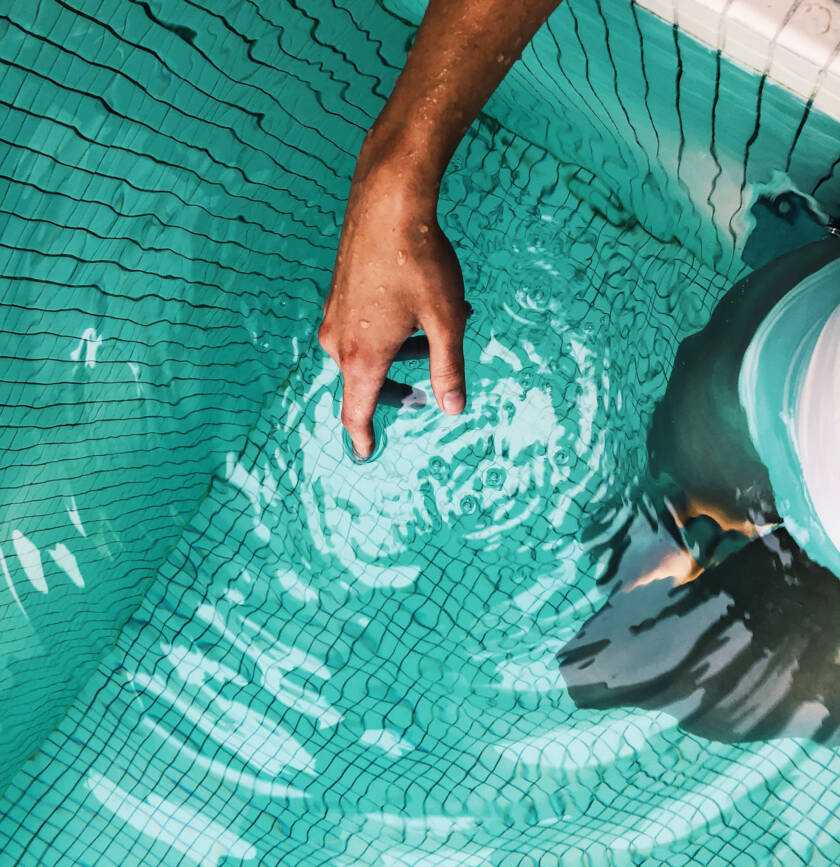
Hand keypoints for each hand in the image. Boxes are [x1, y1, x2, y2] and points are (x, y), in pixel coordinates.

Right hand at [318, 158, 467, 458]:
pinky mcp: (338, 293)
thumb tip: (453, 409)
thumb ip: (449, 369)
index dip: (363, 437)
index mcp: (363, 355)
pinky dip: (384, 332)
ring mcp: (334, 315)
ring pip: (362, 353)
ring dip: (396, 354)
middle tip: (423, 389)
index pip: (355, 413)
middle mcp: (339, 341)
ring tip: (436, 331)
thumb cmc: (419, 261)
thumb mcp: (445, 321)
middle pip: (362, 384)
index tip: (366, 454)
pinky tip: (415, 307)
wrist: (387, 201)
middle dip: (393, 390)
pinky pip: (358, 328)